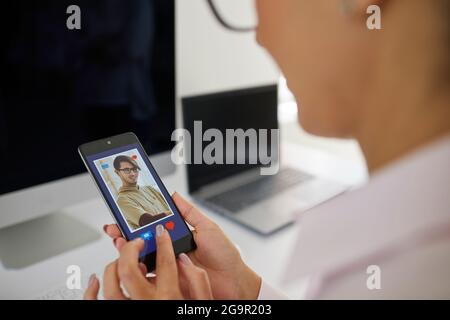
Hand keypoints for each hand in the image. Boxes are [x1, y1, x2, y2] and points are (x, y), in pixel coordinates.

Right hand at [103, 192, 261, 298]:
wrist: (234, 280)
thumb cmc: (225, 255)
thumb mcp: (207, 227)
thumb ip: (189, 212)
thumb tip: (174, 195)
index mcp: (177, 237)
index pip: (152, 227)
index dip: (137, 221)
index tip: (123, 214)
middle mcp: (170, 252)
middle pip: (142, 242)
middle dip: (125, 235)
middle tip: (115, 229)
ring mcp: (168, 267)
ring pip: (141, 259)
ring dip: (128, 251)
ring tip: (120, 241)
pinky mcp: (168, 283)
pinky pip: (149, 277)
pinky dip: (138, 270)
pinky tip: (131, 262)